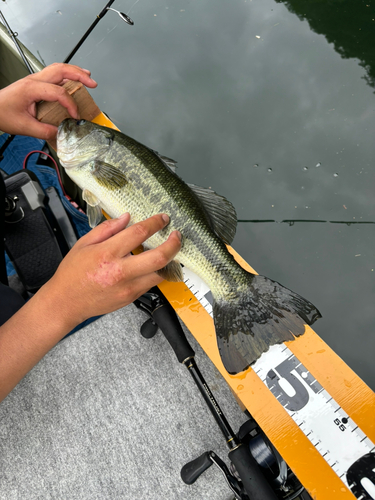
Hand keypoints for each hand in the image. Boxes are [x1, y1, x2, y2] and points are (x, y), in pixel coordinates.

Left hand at [0, 62, 96, 139]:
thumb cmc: (2, 113)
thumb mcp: (24, 127)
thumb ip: (44, 132)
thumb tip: (61, 134)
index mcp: (31, 88)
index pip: (58, 92)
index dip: (70, 104)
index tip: (75, 116)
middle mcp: (33, 80)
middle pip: (60, 69)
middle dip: (79, 74)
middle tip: (92, 82)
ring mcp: (34, 80)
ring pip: (57, 69)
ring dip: (74, 72)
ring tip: (87, 77)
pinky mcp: (35, 84)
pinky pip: (54, 75)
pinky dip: (67, 76)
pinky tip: (73, 81)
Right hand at [46, 213, 180, 326]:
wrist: (66, 302)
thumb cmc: (72, 274)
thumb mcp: (84, 244)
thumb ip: (107, 228)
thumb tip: (126, 217)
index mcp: (107, 253)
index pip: (139, 233)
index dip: (156, 223)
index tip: (163, 219)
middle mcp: (120, 271)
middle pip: (159, 257)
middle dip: (174, 244)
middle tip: (177, 236)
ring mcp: (128, 287)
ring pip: (161, 273)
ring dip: (170, 261)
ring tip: (170, 250)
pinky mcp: (131, 298)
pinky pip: (151, 283)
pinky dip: (157, 272)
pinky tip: (154, 264)